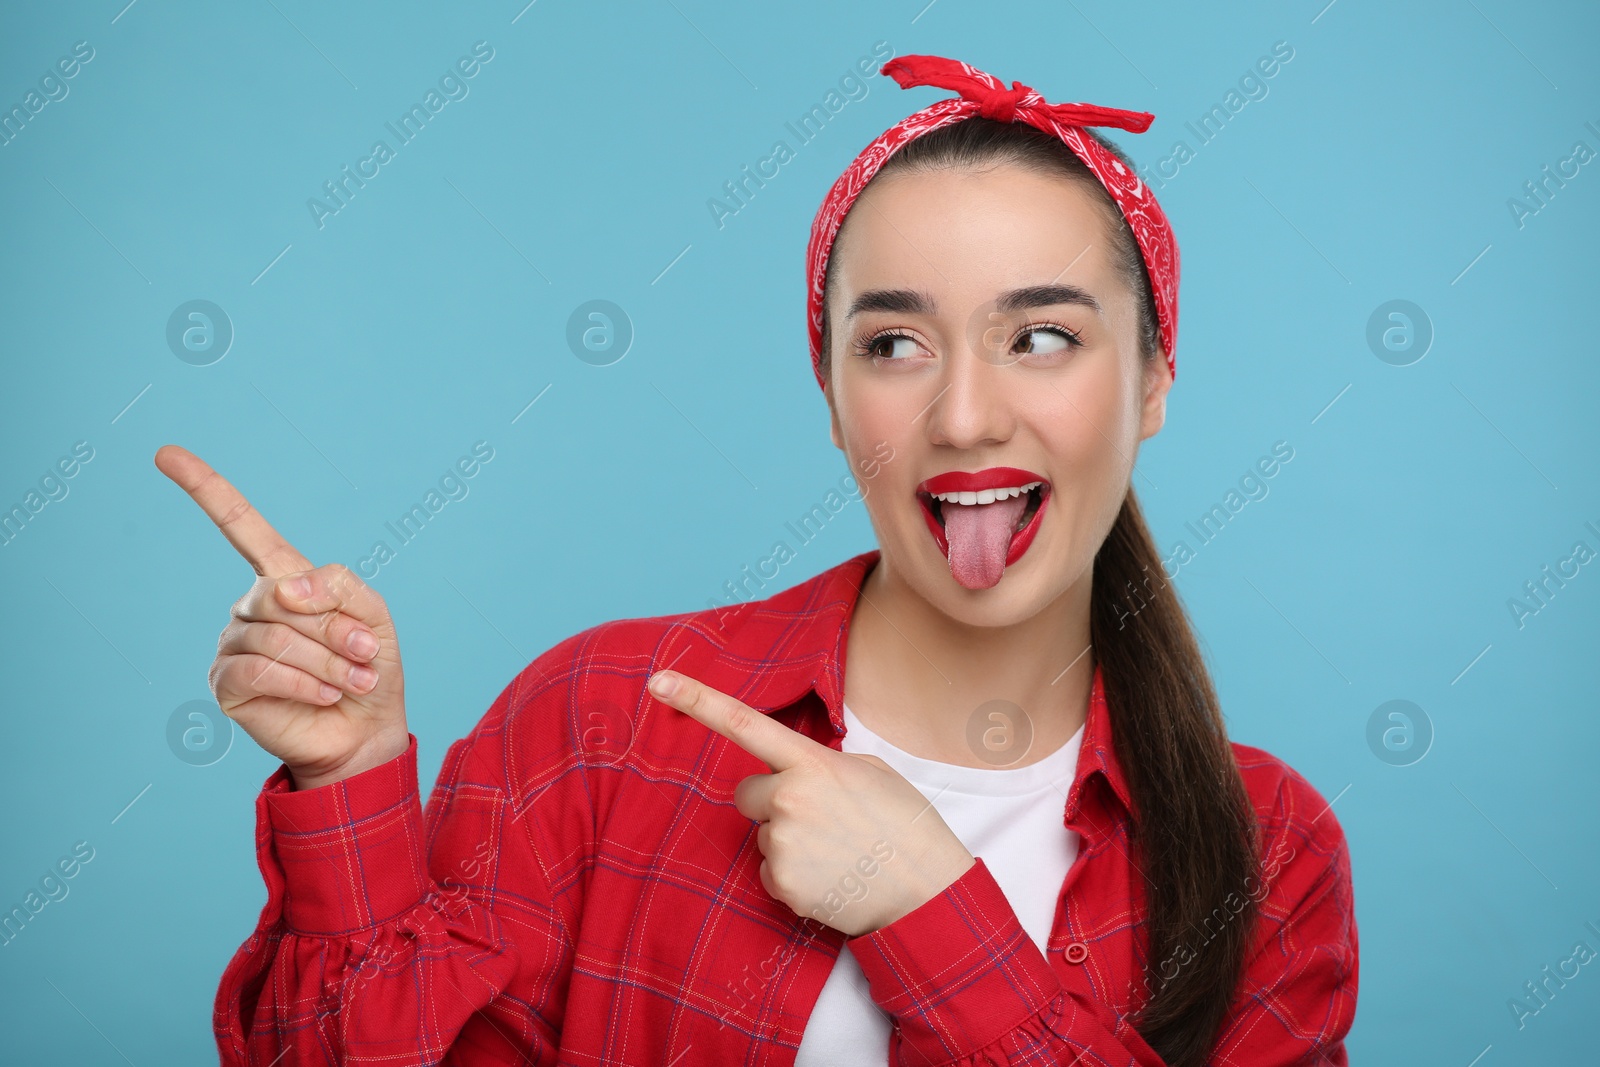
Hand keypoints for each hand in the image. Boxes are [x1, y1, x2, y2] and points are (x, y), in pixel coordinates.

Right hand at [154, 445, 409, 789]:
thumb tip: (286, 586)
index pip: (239, 524)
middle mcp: (251, 605)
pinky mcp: (227, 683)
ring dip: (327, 662)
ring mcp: (234, 643)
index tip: (164, 452)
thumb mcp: (372, 615)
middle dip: (335, 628)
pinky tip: (324, 695)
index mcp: (283, 577)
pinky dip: (302, 682)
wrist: (366, 730)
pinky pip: (260, 669)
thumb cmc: (368, 668)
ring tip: (354, 680)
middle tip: (365, 655)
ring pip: (278, 636)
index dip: (204, 488)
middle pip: (285, 595)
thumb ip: (338, 585)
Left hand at [646, 669, 974, 936]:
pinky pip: (769, 872)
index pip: (745, 723)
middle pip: (746, 793)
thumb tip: (798, 774)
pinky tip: (830, 877)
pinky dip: (794, 877)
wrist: (926, 892)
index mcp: (812, 764)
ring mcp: (781, 843)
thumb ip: (826, 765)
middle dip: (772, 803)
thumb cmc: (905, 827)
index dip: (697, 700)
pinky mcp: (780, 883)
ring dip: (790, 842)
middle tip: (821, 820)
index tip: (658, 682)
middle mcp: (789, 799)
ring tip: (837, 852)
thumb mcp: (873, 774)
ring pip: (762, 835)